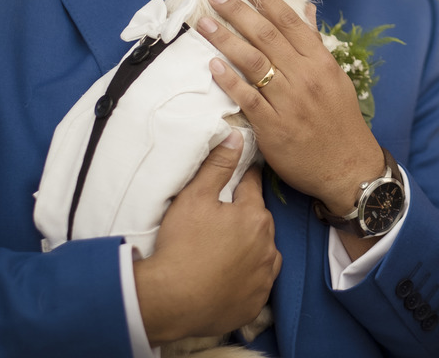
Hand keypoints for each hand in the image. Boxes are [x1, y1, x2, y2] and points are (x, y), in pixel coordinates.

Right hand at [134, 133, 281, 343]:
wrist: (170, 300)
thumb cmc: (181, 246)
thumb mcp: (194, 198)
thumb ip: (218, 166)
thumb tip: (237, 137)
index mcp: (254, 216)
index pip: (252, 187)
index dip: (243, 180)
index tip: (239, 177)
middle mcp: (268, 246)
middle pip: (259, 221)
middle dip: (246, 216)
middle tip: (223, 220)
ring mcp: (264, 277)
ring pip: (264, 253)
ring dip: (251, 249)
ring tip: (227, 251)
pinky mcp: (256, 302)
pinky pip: (257, 284)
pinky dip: (248, 279)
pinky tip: (230, 278)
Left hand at [199, 0, 382, 214]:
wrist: (347, 167)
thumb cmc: (340, 120)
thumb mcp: (335, 77)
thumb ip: (316, 44)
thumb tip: (307, 10)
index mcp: (321, 62)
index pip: (290, 23)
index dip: (266, 0)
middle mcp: (305, 77)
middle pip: (267, 36)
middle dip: (239, 12)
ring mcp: (288, 102)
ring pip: (253, 62)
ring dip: (226, 40)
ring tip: (205, 23)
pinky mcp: (273, 127)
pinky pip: (247, 98)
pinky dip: (230, 81)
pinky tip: (213, 65)